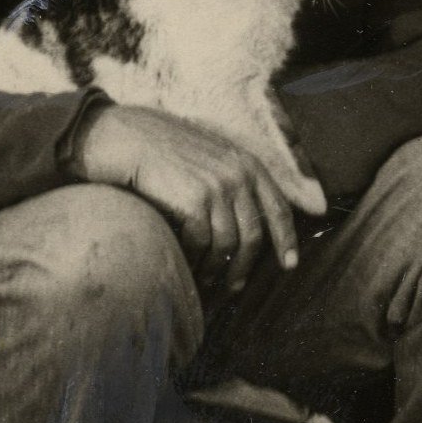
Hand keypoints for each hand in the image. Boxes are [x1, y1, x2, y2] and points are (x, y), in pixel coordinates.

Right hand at [74, 104, 299, 286]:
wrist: (132, 137)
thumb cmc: (169, 149)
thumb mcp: (214, 155)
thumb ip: (236, 178)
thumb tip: (250, 216)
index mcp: (250, 165)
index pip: (279, 209)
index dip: (286, 240)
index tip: (289, 265)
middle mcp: (239, 177)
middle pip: (254, 235)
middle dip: (247, 266)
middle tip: (236, 286)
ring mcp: (217, 189)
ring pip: (229, 245)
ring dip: (219, 268)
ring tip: (210, 279)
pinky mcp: (193, 202)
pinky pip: (202, 243)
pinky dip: (197, 259)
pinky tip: (191, 267)